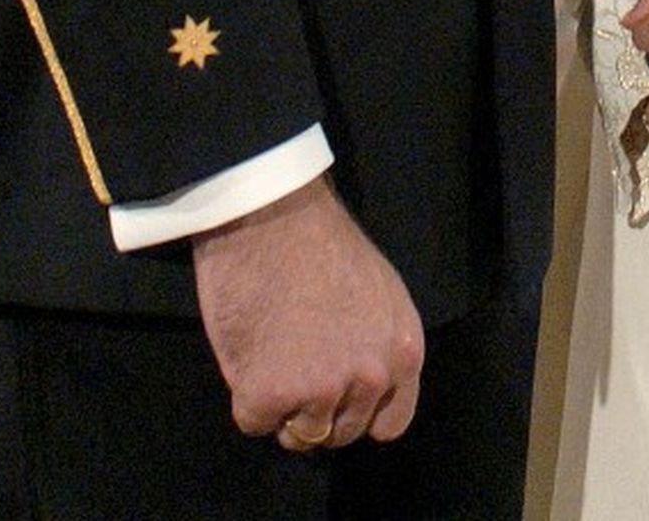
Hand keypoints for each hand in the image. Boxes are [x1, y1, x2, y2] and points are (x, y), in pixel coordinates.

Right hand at [193, 177, 423, 451]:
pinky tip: (249, 351)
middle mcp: (371, 378)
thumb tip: (360, 386)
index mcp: (403, 351)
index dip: (358, 411)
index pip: (389, 423)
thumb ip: (377, 343)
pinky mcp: (270, 395)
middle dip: (316, 408)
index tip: (336, 394)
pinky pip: (255, 422)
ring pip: (299, 435)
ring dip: (281, 406)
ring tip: (270, 352)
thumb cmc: (320, 240)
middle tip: (292, 363)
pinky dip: (246, 396)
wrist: (270, 213)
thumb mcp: (379, 291)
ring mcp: (322, 391)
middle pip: (340, 433)